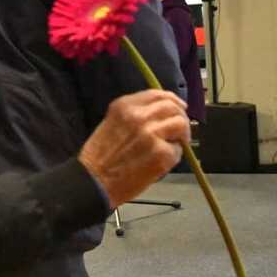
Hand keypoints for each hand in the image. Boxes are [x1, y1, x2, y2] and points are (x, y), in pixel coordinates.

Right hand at [78, 90, 189, 207]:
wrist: (94, 182)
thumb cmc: (101, 156)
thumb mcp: (113, 122)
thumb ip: (135, 114)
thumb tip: (161, 114)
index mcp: (125, 106)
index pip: (157, 94)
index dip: (172, 100)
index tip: (179, 107)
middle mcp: (139, 116)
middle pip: (172, 107)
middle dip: (180, 117)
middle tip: (180, 130)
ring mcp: (152, 134)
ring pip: (180, 124)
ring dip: (181, 134)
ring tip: (173, 145)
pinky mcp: (161, 153)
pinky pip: (178, 149)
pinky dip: (174, 156)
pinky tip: (162, 162)